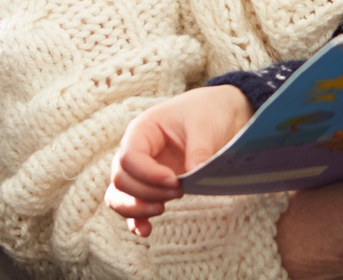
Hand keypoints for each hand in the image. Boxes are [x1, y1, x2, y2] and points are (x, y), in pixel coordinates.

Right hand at [105, 85, 252, 237]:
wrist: (223, 113)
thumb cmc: (210, 111)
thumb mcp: (206, 125)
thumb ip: (199, 150)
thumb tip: (195, 173)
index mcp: (142, 130)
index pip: (129, 158)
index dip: (148, 174)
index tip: (175, 181)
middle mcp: (136, 150)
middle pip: (121, 179)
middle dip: (147, 191)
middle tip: (179, 190)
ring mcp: (142, 170)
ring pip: (119, 195)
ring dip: (136, 207)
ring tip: (162, 209)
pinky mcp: (152, 186)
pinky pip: (132, 206)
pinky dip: (135, 220)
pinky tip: (146, 230)